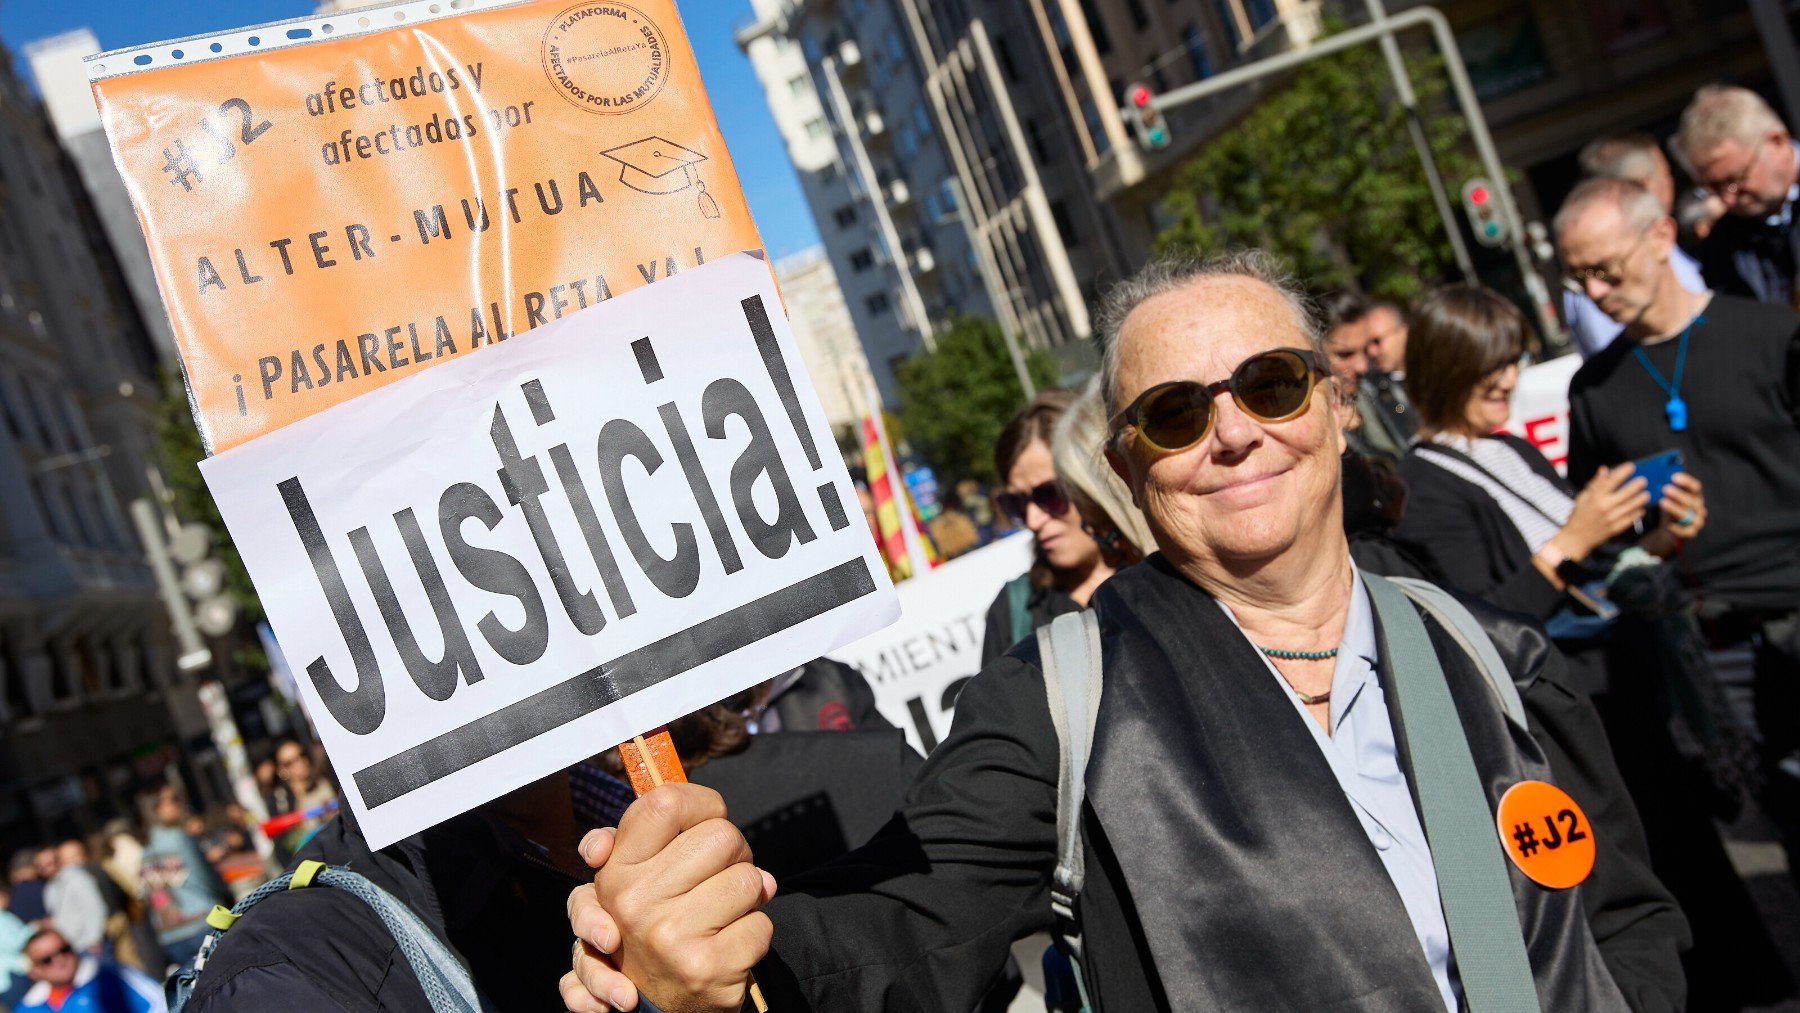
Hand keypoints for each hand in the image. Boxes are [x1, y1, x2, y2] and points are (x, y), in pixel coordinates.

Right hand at [561, 785, 774, 1012]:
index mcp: (615, 873)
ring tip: (721, 915)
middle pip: (722, 837)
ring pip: (750, 879)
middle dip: (733, 855)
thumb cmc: (651, 932)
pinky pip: (762, 923)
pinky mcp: (707, 967)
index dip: (700, 804)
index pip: (665, 804)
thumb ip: (625, 845)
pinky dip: (754, 933)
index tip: (707, 820)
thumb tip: (618, 840)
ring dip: (747, 897)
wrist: (657, 1011)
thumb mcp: (622, 889)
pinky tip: (729, 947)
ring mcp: (670, 937)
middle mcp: (635, 903)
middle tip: (717, 879)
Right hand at [1551, 464, 1649, 560]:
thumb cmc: (1579, 515)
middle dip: (1637, 485)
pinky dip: (1637, 513)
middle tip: (1643, 480)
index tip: (1631, 466)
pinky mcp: (1616, 528)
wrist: (1577, 536)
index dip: (1623, 471)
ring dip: (1641, 499)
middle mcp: (1605, 506)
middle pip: (1626, 493)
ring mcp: (1611, 518)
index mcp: (1595, 497)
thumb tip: (1604, 470)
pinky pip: (1631, 519)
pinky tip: (1641, 509)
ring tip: (1646, 494)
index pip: (1612, 480)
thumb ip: (1595, 483)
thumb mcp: (1583, 496)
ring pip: (1632, 506)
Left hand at [1656, 472, 1705, 541]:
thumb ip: (1664, 486)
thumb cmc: (1668, 505)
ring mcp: (1697, 520)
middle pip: (1692, 500)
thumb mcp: (1667, 495)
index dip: (1686, 481)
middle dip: (1678, 494)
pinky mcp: (1692, 531)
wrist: (1666, 527)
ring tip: (1662, 502)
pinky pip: (1687, 531)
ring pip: (1689, 515)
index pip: (1695, 486)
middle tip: (1665, 489)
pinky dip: (1678, 528)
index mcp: (1695, 495)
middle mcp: (1699, 507)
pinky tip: (1669, 525)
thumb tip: (1654, 476)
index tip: (1673, 477)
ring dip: (1675, 508)